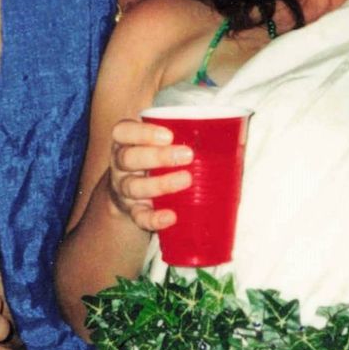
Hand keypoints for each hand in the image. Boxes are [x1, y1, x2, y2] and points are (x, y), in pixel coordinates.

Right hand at [103, 118, 190, 232]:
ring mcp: (124, 189)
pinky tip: (171, 217)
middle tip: (187, 155)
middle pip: (129, 158)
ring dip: (161, 184)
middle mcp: (120, 165)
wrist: (131, 194)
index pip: (123, 132)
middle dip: (158, 156)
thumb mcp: (157, 144)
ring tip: (187, 180)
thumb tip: (228, 131)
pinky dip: (154, 218)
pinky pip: (139, 216)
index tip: (169, 135)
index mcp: (125, 142)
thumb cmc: (154, 159)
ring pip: (134, 187)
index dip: (142, 133)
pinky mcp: (132, 212)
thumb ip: (181, 134)